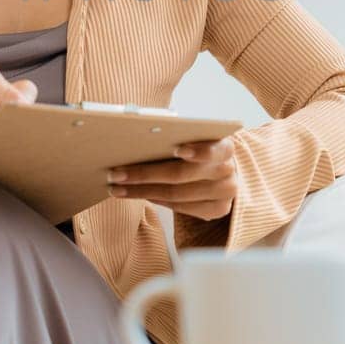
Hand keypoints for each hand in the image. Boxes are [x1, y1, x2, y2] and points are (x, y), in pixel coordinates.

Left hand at [105, 138, 237, 220]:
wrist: (222, 170)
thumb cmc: (201, 147)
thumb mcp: (196, 136)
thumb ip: (177, 135)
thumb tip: (141, 133)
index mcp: (225, 146)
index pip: (214, 149)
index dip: (198, 150)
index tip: (177, 149)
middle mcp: (228, 171)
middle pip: (182, 175)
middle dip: (144, 174)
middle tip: (116, 174)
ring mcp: (225, 194)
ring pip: (176, 195)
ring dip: (142, 191)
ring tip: (117, 187)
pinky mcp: (217, 210)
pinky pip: (180, 208)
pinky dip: (156, 200)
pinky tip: (138, 194)